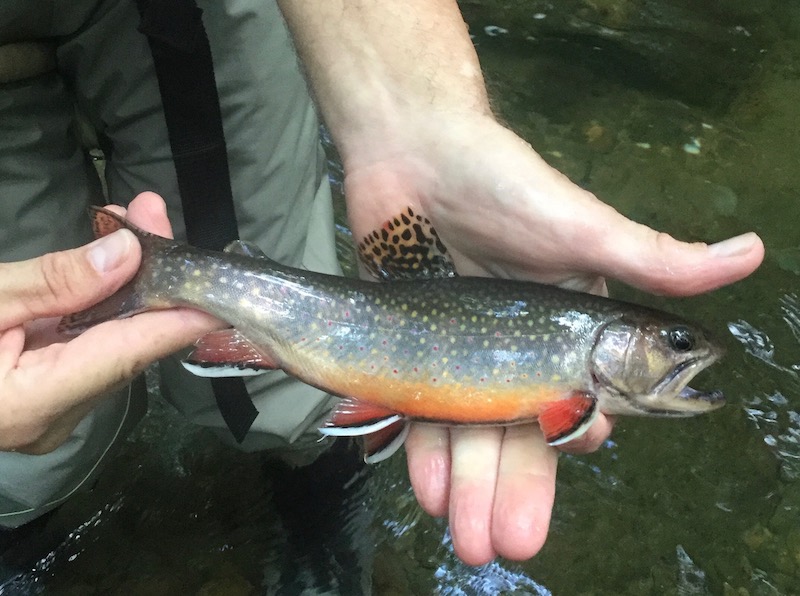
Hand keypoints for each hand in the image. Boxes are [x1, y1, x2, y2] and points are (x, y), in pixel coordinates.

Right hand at [0, 193, 221, 454]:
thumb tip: (126, 254)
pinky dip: (100, 302)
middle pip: (125, 341)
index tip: (219, 290)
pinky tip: (106, 262)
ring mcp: (54, 408)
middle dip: (148, 276)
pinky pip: (88, 345)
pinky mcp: (48, 394)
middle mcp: (56, 412)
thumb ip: (52, 283)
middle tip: (150, 213)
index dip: (179, 319)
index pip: (127, 352)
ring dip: (124, 282)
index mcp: (35, 397)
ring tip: (134, 220)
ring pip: (110, 340)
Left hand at [277, 0, 762, 564]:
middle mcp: (514, 351)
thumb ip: (651, 258)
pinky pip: (416, 410)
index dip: (576, 429)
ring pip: (466, 433)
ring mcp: (460, 354)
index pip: (577, 395)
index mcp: (565, 331)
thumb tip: (750, 253)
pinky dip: (420, 449)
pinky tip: (425, 490)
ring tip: (465, 539)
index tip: (576, 447)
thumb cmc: (503, 184)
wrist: (411, 153)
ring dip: (466, 487)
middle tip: (502, 546)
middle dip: (512, 489)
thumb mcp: (579, 225)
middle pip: (517, 432)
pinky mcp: (411, 349)